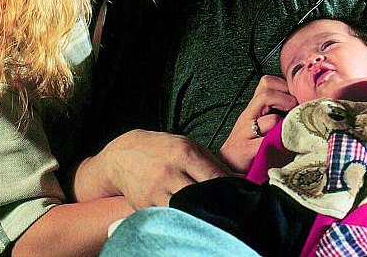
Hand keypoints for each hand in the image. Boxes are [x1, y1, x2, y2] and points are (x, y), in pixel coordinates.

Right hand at [77, 129, 229, 209]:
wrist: (124, 155)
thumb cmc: (162, 150)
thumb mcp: (188, 147)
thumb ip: (212, 163)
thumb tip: (240, 180)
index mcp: (184, 153)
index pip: (215, 177)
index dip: (231, 190)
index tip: (242, 197)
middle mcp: (170, 171)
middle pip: (202, 196)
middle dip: (217, 204)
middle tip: (229, 210)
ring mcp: (156, 190)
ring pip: (186, 210)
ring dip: (200, 215)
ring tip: (210, 216)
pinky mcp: (146, 206)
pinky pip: (169, 217)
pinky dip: (182, 219)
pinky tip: (190, 218)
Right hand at [218, 75, 297, 172]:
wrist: (225, 165)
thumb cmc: (245, 144)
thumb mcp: (255, 123)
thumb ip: (271, 111)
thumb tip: (299, 104)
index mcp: (252, 108)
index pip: (266, 83)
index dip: (283, 85)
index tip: (294, 96)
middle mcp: (248, 117)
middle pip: (266, 95)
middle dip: (287, 100)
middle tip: (296, 111)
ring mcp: (247, 133)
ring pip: (272, 120)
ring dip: (286, 124)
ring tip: (293, 130)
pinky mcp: (249, 151)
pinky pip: (269, 142)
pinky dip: (282, 143)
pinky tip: (288, 147)